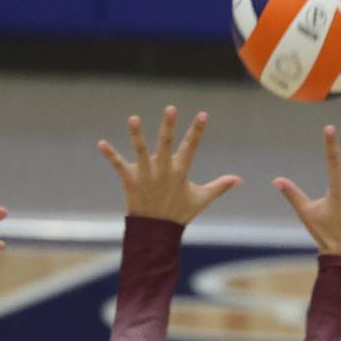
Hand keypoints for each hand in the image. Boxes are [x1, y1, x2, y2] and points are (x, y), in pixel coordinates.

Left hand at [98, 106, 240, 223]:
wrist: (157, 232)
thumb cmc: (180, 213)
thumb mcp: (202, 199)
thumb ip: (220, 186)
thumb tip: (239, 179)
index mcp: (180, 172)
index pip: (191, 146)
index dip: (197, 130)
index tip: (202, 114)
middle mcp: (163, 170)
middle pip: (166, 144)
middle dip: (168, 126)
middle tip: (170, 108)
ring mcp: (146, 175)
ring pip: (141, 152)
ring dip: (137, 135)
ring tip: (134, 118)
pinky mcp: (130, 181)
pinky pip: (118, 166)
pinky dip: (110, 155)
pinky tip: (101, 143)